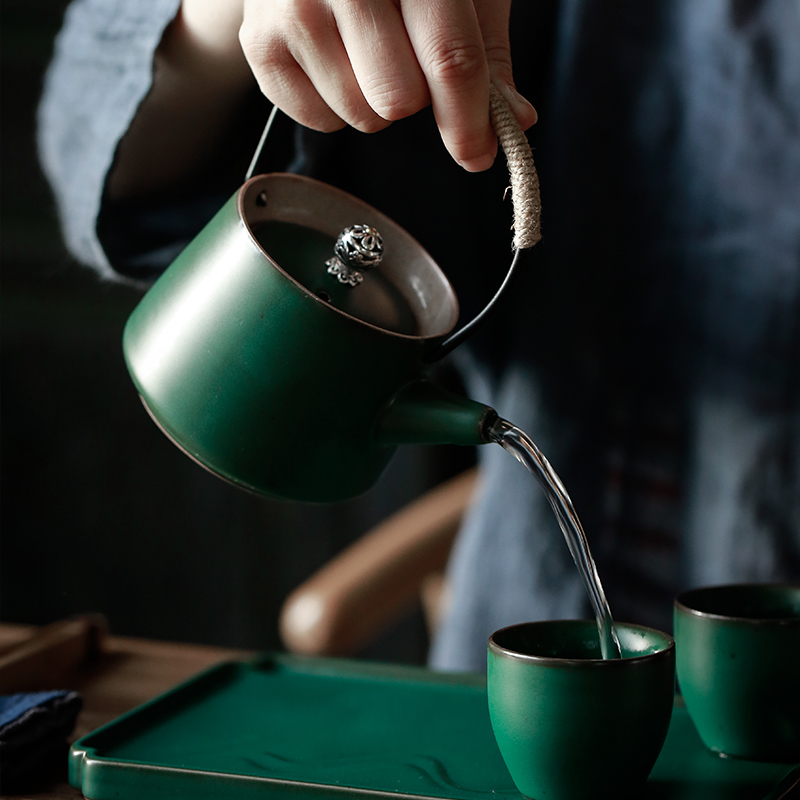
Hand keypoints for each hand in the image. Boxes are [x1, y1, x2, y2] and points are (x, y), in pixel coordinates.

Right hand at [183, 0, 535, 171]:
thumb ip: (486, 53)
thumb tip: (516, 120)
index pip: (448, 60)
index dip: (469, 120)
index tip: (479, 154)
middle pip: (399, 99)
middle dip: (415, 96)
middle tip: (405, 57)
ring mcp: (292, 9)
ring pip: (361, 115)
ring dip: (375, 102)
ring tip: (366, 53)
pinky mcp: (259, 44)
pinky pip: (320, 122)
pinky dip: (337, 106)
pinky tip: (334, 60)